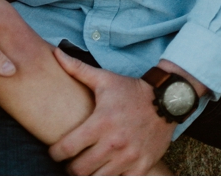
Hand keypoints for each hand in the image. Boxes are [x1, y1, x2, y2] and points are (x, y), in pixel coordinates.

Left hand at [48, 49, 174, 174]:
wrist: (167, 101)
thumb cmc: (130, 91)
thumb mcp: (103, 78)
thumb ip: (76, 68)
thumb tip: (56, 52)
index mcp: (100, 123)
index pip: (68, 147)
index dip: (55, 153)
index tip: (54, 152)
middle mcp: (114, 143)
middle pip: (81, 169)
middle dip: (70, 167)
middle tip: (69, 162)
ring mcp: (130, 157)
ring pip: (100, 178)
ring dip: (90, 174)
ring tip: (86, 167)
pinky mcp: (144, 166)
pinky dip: (111, 178)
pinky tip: (106, 170)